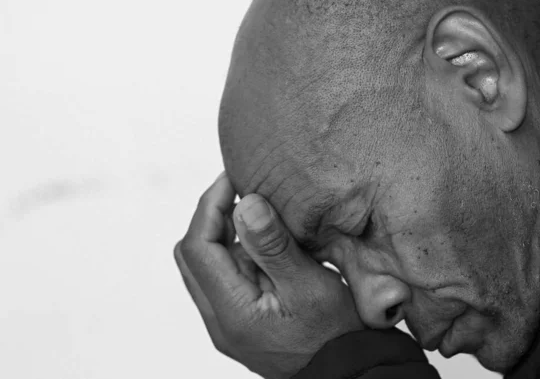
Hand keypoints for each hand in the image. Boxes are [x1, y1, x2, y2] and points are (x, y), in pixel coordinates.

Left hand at [174, 173, 363, 378]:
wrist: (346, 373)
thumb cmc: (336, 336)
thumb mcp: (311, 286)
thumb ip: (274, 247)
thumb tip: (246, 205)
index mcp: (233, 312)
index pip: (198, 247)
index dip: (210, 206)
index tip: (233, 179)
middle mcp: (219, 320)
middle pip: (193, 255)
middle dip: (213, 217)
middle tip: (244, 192)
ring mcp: (226, 322)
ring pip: (207, 265)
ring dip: (227, 235)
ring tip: (262, 215)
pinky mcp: (238, 320)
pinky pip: (225, 278)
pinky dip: (238, 253)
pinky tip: (268, 243)